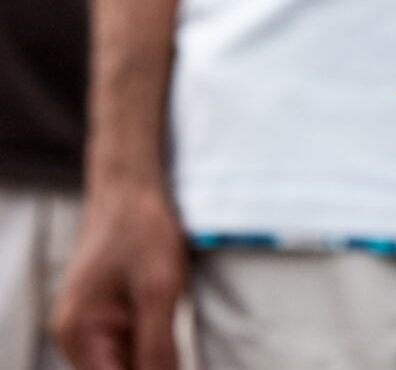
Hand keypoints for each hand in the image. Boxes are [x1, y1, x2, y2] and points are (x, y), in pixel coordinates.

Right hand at [52, 183, 186, 369]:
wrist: (130, 189)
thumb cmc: (141, 228)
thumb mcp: (159, 289)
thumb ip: (158, 345)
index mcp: (79, 333)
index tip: (173, 361)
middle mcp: (76, 337)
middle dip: (155, 364)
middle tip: (172, 329)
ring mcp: (90, 328)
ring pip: (128, 362)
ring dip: (156, 355)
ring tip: (169, 318)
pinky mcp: (108, 318)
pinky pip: (132, 346)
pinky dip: (154, 344)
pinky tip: (169, 325)